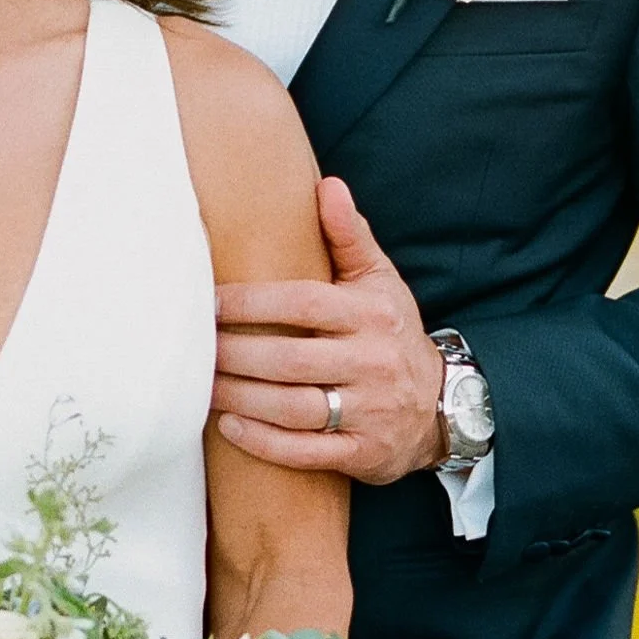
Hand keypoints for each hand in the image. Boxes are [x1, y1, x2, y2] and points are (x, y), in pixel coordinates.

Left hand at [213, 175, 445, 485]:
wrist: (441, 405)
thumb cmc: (392, 333)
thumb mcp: (379, 281)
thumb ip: (349, 235)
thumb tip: (327, 185)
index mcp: (370, 314)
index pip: (303, 303)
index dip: (252, 304)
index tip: (210, 303)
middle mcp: (373, 362)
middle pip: (290, 359)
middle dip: (236, 355)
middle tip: (197, 349)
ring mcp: (370, 411)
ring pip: (294, 407)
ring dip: (242, 398)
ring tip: (204, 386)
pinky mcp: (364, 454)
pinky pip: (306, 453)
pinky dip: (265, 442)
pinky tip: (230, 426)